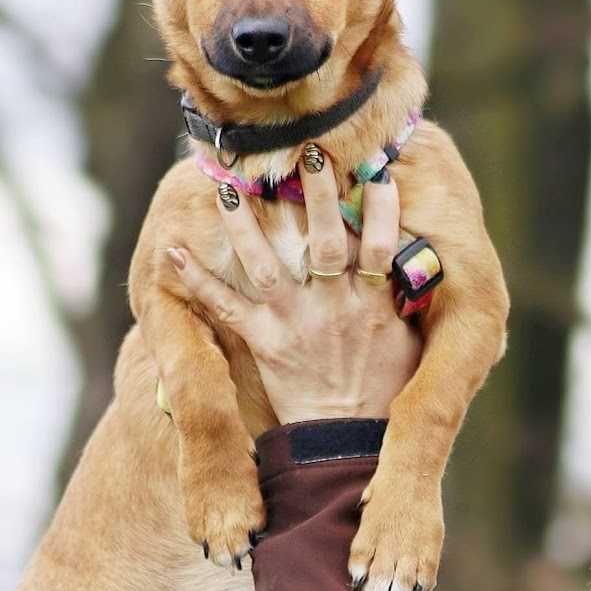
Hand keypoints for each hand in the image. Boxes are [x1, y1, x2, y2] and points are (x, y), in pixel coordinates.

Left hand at [167, 148, 422, 424]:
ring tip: (227, 183)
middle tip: (307, 151)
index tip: (377, 167)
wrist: (347, 439)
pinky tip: (173, 250)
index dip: (381, 204)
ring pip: (266, 262)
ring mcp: (294, 321)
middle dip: (316, 193)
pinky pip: (225, 306)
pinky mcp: (263, 341)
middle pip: (324, 238)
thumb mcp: (409, 340)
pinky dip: (197, 280)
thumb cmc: (383, 387)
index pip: (379, 242)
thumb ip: (404, 295)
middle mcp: (332, 305)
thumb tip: (416, 253)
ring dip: (244, 222)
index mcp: (372, 303)